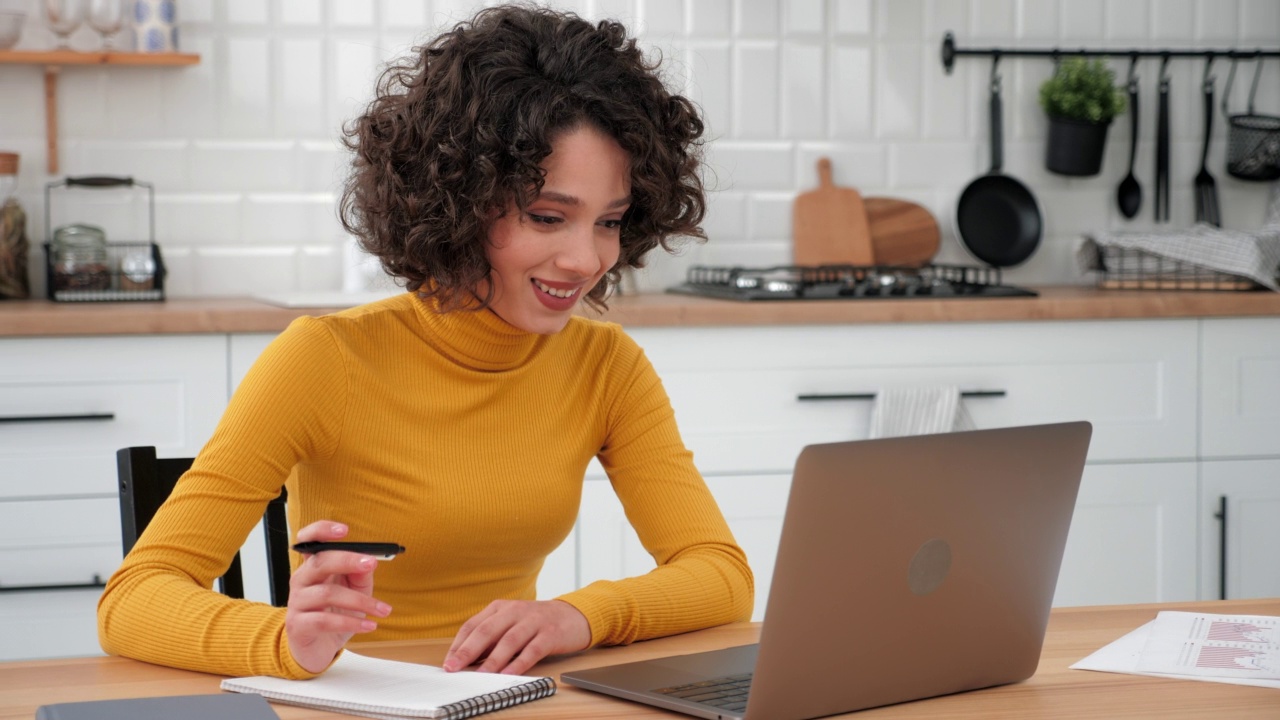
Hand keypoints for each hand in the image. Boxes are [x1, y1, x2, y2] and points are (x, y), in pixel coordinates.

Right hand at [285, 521, 392, 673]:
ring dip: (360, 602)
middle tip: (372, 563)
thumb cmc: (335, 613)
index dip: (322, 531)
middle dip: (347, 560)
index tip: (344, 530)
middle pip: (319, 562)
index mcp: (314, 566)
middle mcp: (302, 580)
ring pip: (327, 594)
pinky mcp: (298, 625)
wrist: (318, 648)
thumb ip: (360, 573)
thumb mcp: (355, 590)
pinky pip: (324, 621)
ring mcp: (297, 603)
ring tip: (383, 610)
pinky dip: (351, 622)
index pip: (309, 540)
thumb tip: (369, 560)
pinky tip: (369, 625)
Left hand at [444, 599, 590, 674]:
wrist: (574, 615)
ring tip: (481, 675)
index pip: (473, 624)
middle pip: (487, 630)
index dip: (459, 644)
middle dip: (468, 650)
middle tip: (455, 667)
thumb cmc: (537, 623)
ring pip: (509, 640)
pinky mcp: (550, 633)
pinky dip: (519, 663)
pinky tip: (508, 674)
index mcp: (501, 608)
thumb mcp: (511, 624)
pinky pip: (532, 650)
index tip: (449, 662)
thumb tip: (467, 659)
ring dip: (493, 660)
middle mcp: (515, 611)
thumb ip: (492, 638)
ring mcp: (534, 621)